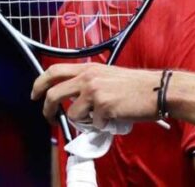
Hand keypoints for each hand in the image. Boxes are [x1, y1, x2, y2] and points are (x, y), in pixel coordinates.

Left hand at [31, 63, 160, 127]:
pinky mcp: (103, 107)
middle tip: (50, 118)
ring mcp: (94, 92)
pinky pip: (93, 124)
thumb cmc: (139, 85)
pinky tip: (114, 118)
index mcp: (89, 68)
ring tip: (99, 117)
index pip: (54, 71)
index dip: (39, 84)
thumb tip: (73, 100)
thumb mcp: (109, 75)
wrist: (159, 90)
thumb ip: (89, 83)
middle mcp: (88, 77)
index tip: (35, 94)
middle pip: (53, 94)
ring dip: (83, 121)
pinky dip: (102, 125)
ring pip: (72, 114)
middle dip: (47, 110)